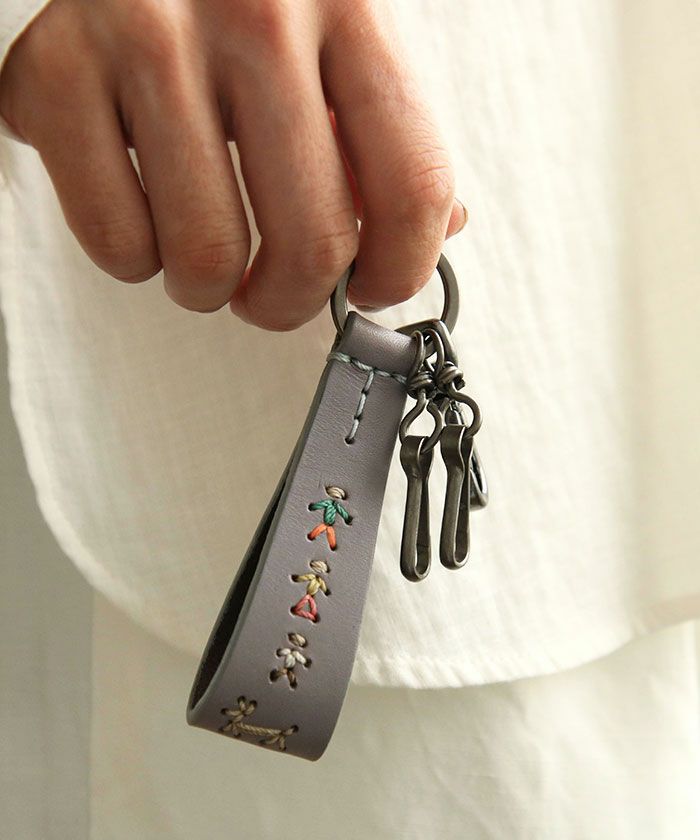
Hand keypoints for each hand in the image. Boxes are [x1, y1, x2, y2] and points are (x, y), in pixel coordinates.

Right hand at [0, 0, 466, 329]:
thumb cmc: (241, 2)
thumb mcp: (340, 40)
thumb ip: (388, 137)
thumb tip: (435, 234)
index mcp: (348, 3)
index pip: (413, 185)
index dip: (399, 270)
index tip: (372, 289)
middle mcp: (255, 12)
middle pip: (312, 243)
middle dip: (290, 302)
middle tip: (272, 294)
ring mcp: (150, 39)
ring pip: (206, 258)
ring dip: (208, 287)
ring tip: (204, 254)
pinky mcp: (59, 73)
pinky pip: (117, 243)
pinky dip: (135, 261)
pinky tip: (145, 218)